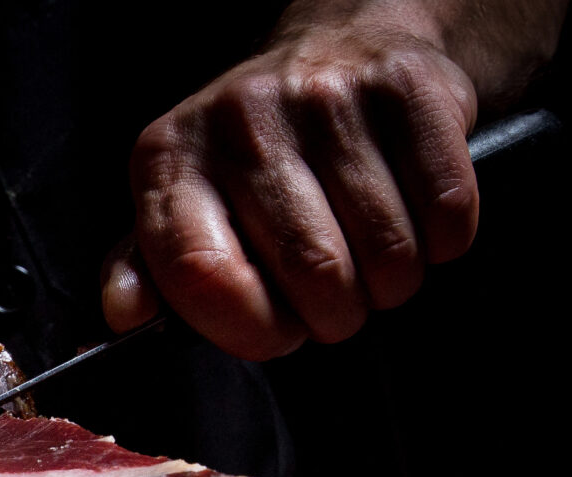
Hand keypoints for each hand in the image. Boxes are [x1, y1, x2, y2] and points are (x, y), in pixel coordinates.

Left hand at [102, 1, 557, 359]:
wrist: (343, 50)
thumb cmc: (257, 154)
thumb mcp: (184, 202)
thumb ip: (150, 267)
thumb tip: (125, 313)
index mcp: (169, 158)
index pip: (199, 273)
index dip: (250, 327)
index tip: (274, 330)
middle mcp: (239, 120)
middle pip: (311, 271)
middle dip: (334, 315)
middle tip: (333, 299)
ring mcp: (324, 97)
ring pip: (386, 252)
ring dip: (391, 284)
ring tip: (372, 261)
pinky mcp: (405, 89)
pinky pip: (447, 211)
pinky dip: (442, 241)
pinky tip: (414, 221)